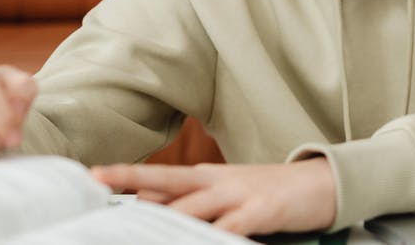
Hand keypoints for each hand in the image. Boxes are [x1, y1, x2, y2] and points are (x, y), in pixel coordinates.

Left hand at [91, 158, 336, 235]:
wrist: (323, 183)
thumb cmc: (271, 193)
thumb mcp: (228, 194)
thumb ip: (193, 203)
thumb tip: (149, 207)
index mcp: (206, 177)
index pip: (158, 179)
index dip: (125, 179)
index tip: (91, 177)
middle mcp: (216, 181)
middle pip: (166, 180)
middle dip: (129, 178)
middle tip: (95, 177)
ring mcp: (239, 193)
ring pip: (192, 206)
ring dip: (163, 219)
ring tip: (135, 229)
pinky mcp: (262, 209)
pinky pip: (232, 227)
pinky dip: (217, 237)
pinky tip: (207, 241)